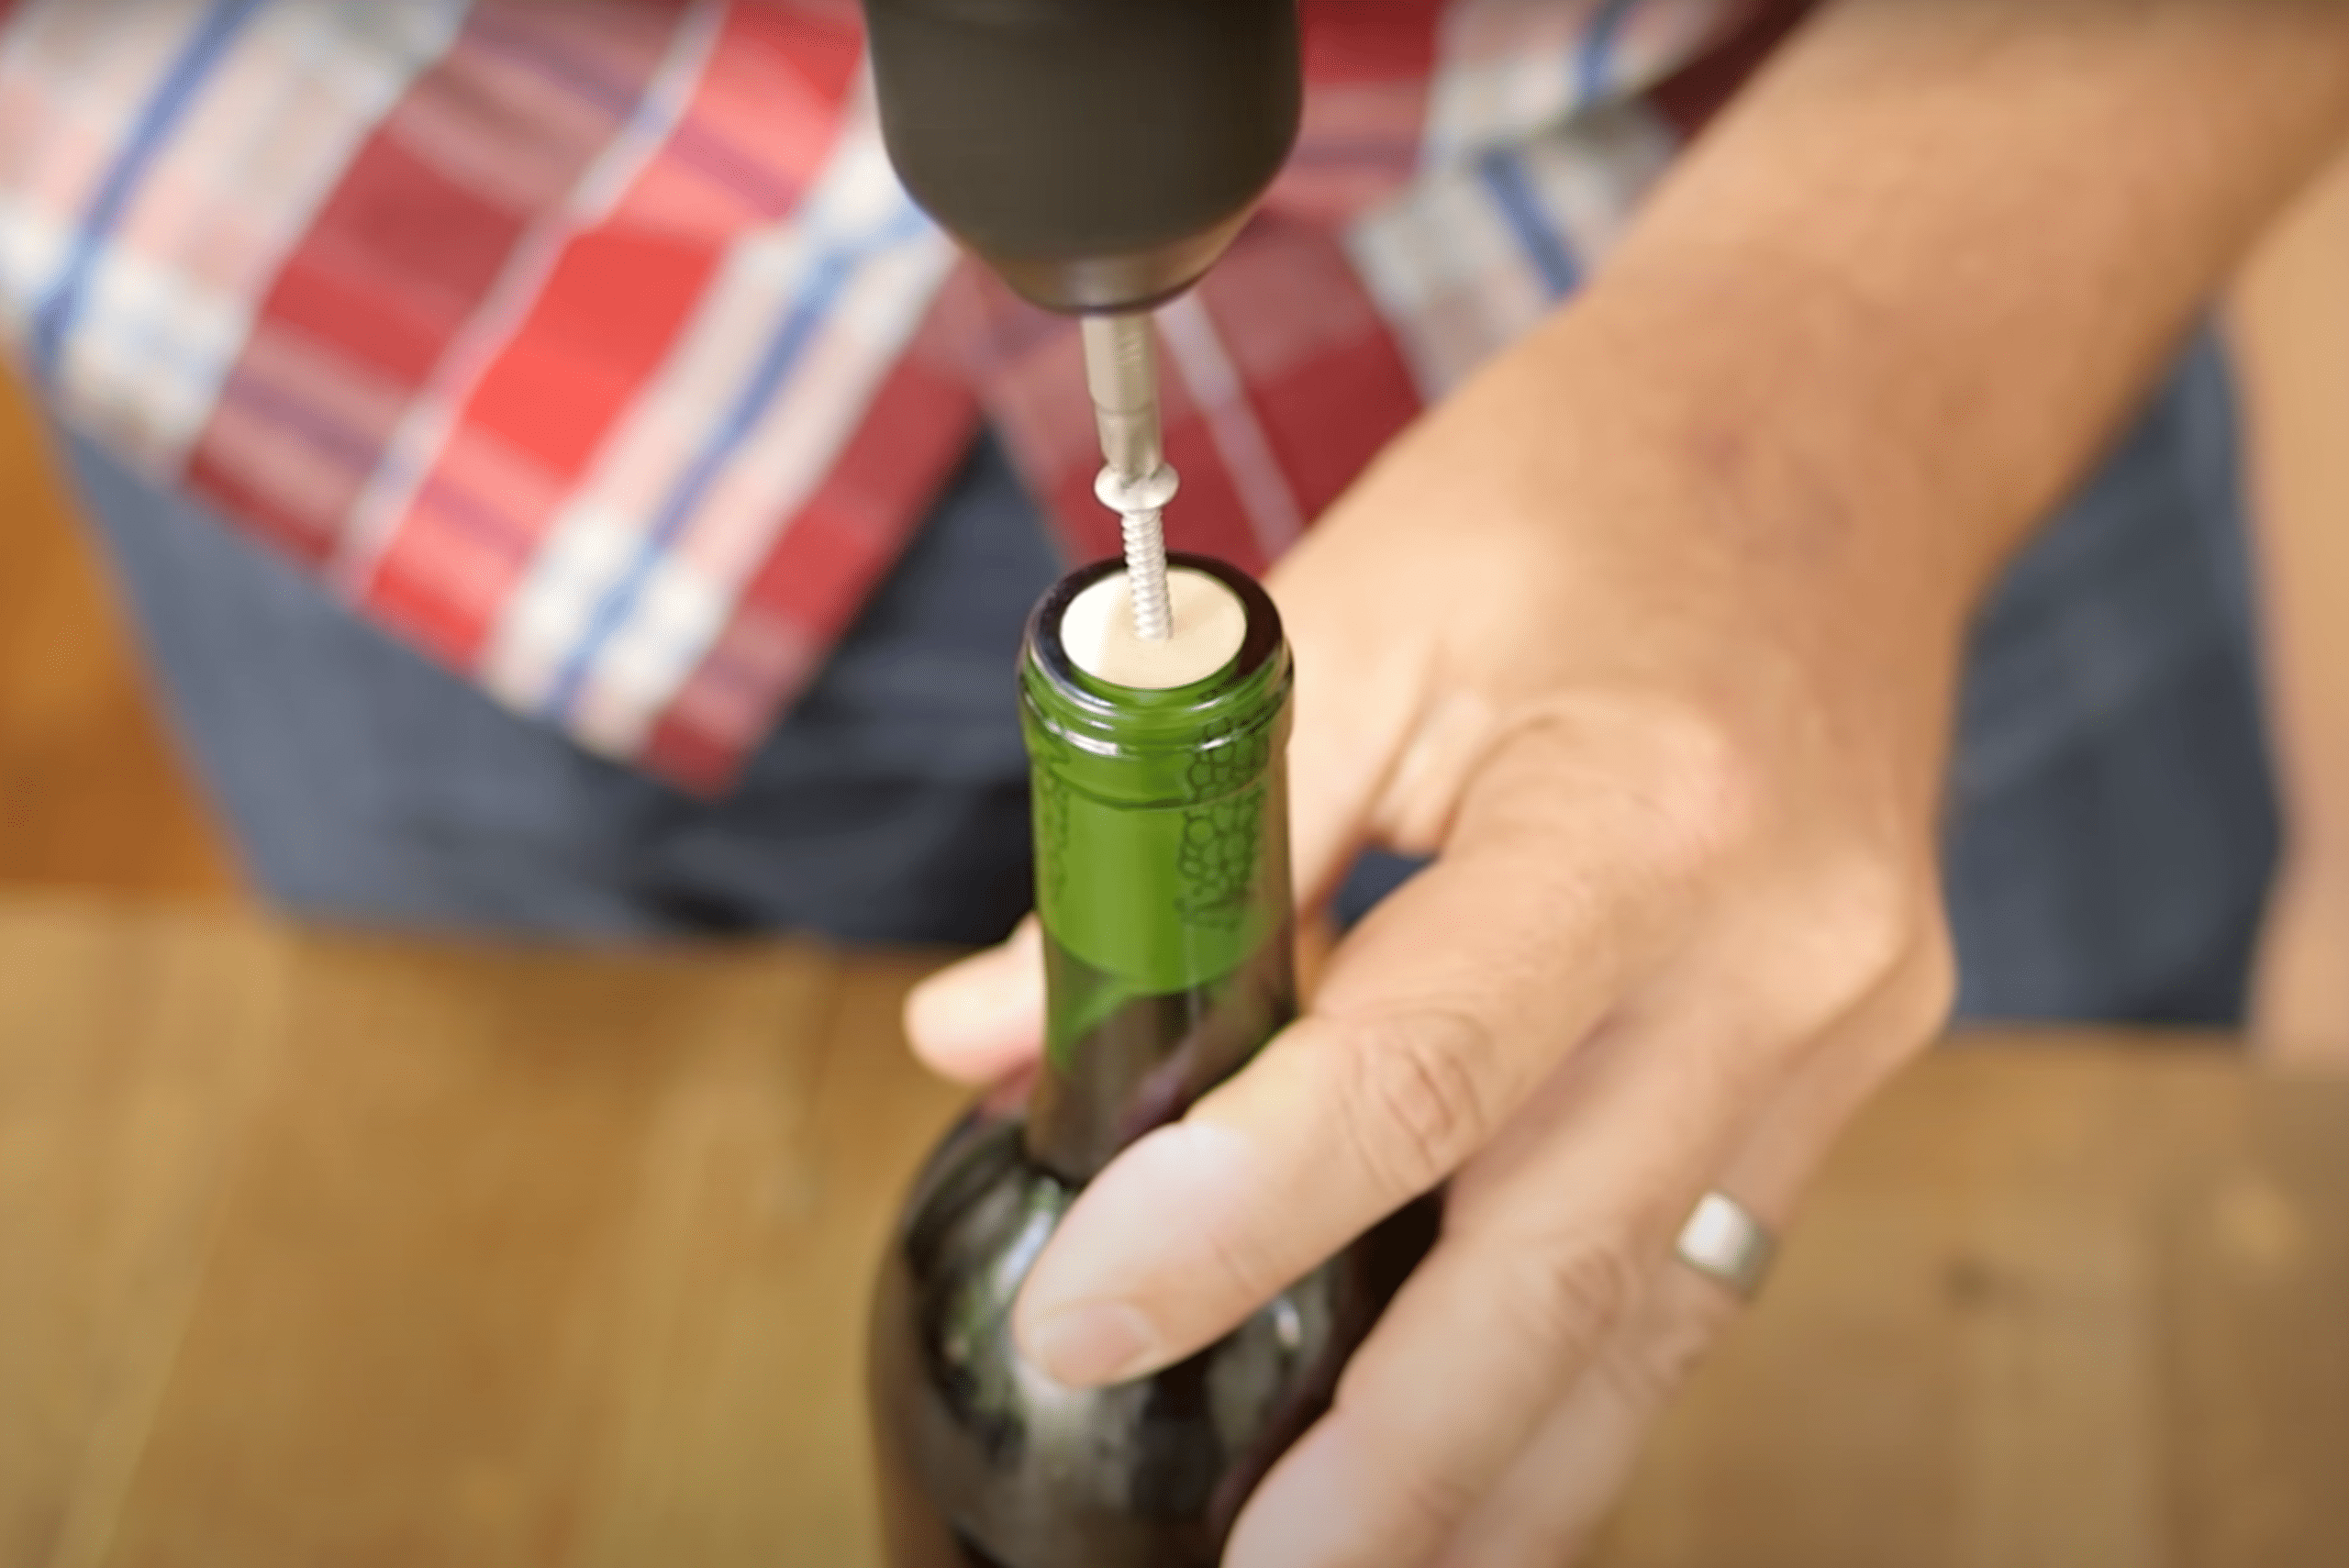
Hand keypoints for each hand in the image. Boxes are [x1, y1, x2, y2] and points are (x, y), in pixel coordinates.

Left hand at [906, 3, 2348, 1550]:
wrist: (1838, 427)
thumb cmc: (1591, 482)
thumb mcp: (1361, 604)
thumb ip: (1173, 837)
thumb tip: (988, 1035)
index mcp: (1650, 812)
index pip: (1423, 1073)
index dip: (1237, 1217)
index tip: (1091, 1317)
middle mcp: (1783, 951)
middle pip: (1568, 1267)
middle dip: (1401, 1461)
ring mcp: (1844, 1022)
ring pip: (1659, 1314)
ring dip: (1501, 1470)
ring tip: (1356, 1563)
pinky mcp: (1848, 1052)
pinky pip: (1703, 1259)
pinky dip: (1579, 1374)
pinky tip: (1478, 1456)